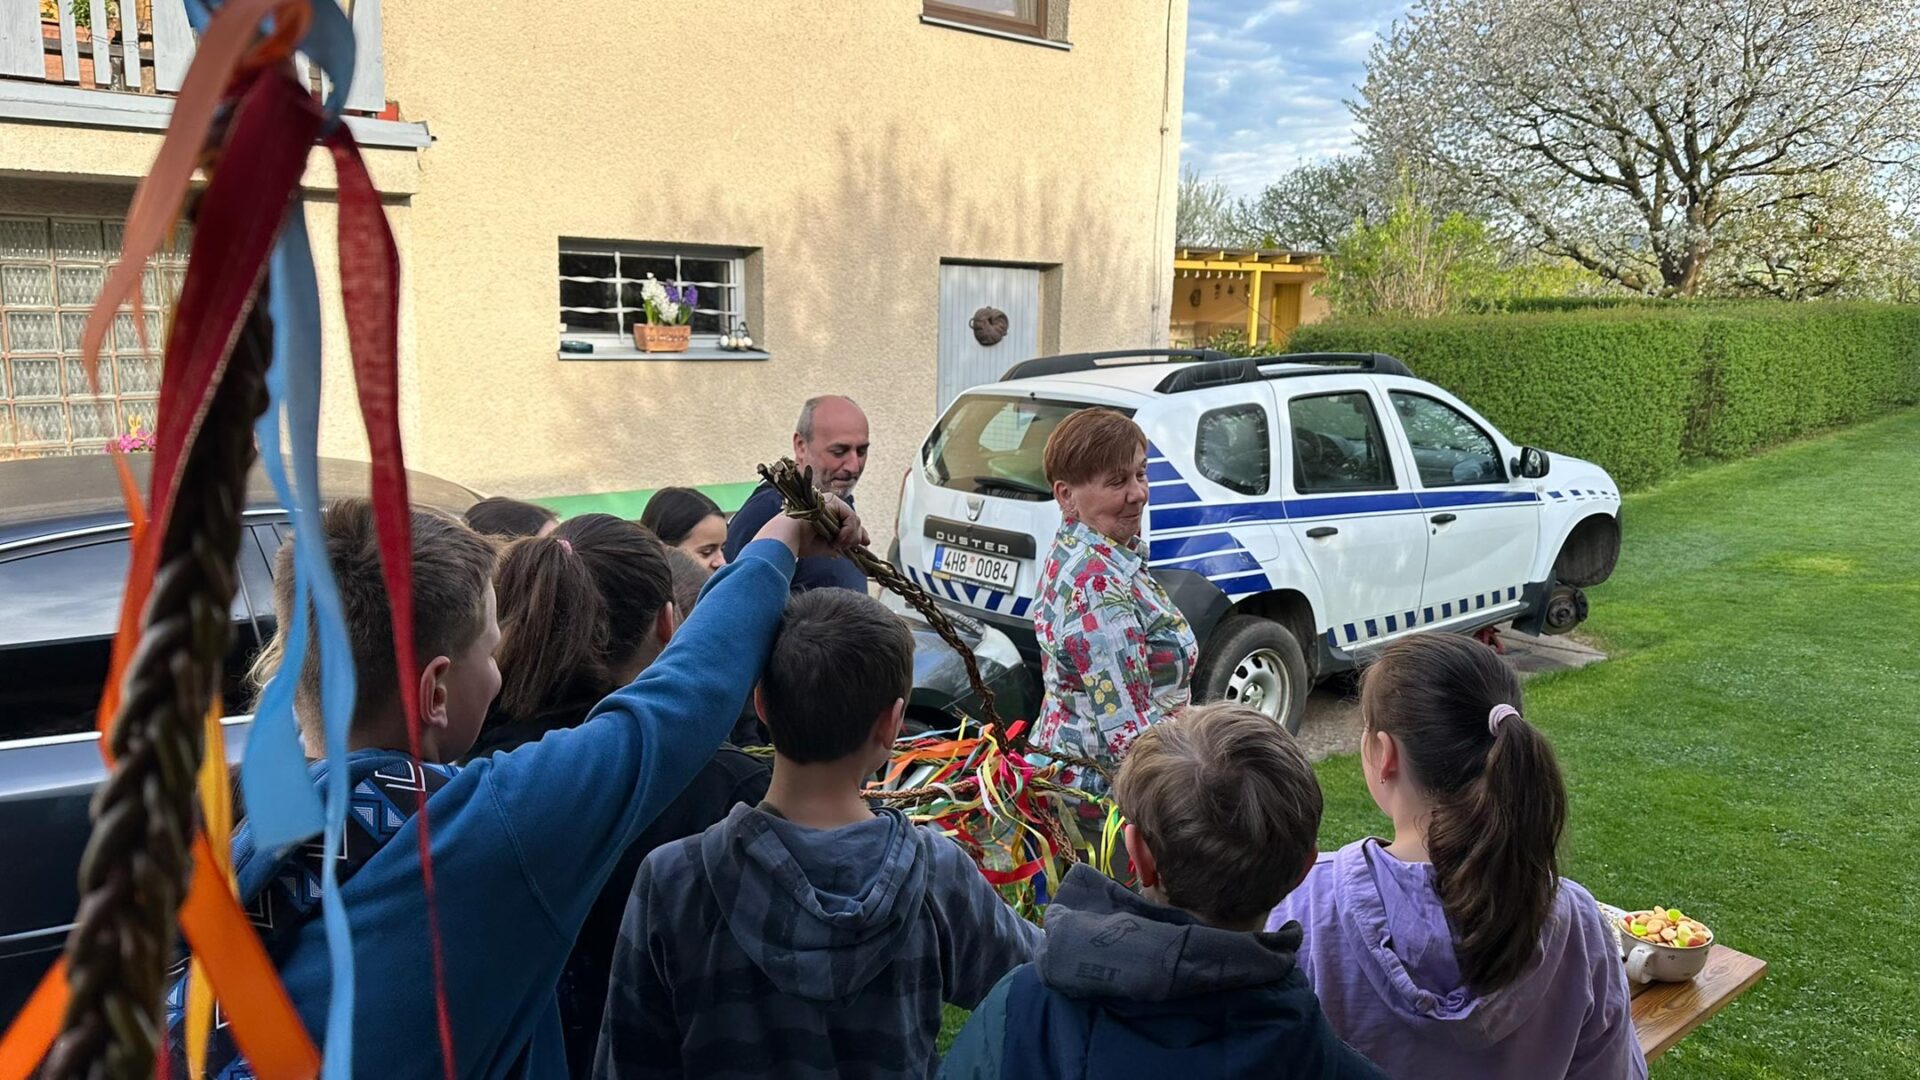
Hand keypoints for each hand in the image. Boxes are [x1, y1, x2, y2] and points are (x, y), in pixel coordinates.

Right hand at [751, 493, 868, 559]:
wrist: (785, 538)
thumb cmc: (798, 543)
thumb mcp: (823, 546)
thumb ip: (837, 545)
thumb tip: (850, 549)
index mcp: (824, 515)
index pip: (847, 521)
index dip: (857, 532)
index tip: (865, 543)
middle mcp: (828, 507)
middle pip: (852, 519)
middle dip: (857, 535)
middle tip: (852, 546)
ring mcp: (830, 503)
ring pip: (854, 519)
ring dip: (851, 536)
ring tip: (839, 545)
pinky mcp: (832, 502)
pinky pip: (850, 517)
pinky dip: (848, 531)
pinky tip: (838, 540)